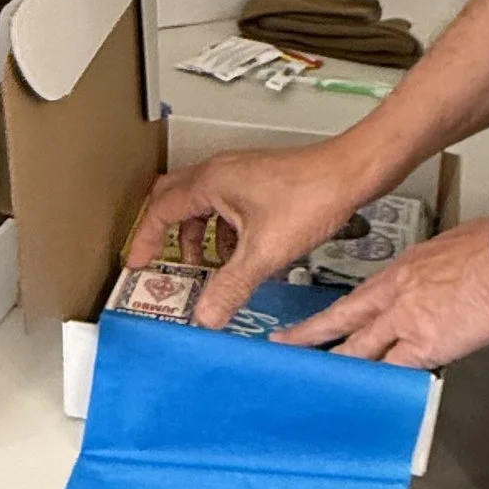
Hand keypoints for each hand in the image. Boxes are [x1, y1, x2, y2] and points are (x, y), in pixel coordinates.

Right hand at [124, 142, 367, 330]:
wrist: (351, 173)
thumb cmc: (312, 195)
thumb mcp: (265, 252)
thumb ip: (231, 286)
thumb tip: (205, 315)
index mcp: (210, 183)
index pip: (160, 211)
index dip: (145, 240)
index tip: (137, 263)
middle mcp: (220, 173)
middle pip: (174, 201)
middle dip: (168, 235)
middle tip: (165, 263)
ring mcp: (240, 174)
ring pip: (203, 205)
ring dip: (200, 237)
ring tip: (210, 268)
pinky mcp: (259, 181)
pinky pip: (227, 206)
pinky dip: (225, 232)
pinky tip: (243, 255)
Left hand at [282, 217, 488, 366]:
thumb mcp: (452, 249)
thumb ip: (433, 274)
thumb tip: (437, 290)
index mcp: (404, 268)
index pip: (361, 297)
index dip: (338, 313)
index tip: (322, 322)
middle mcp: (396, 293)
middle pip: (344, 319)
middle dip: (312, 335)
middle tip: (284, 344)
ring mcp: (406, 320)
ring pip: (359, 349)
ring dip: (336, 368)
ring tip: (311, 384)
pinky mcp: (425, 344)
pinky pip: (393, 371)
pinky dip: (378, 385)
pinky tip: (362, 398)